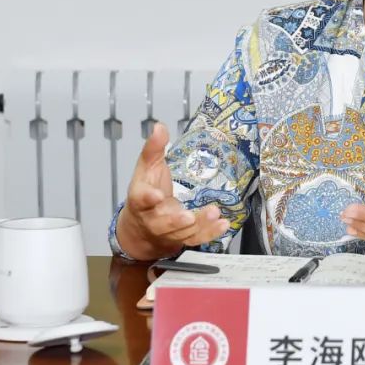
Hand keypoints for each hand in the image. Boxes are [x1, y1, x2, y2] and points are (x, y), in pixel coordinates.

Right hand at [115, 123, 228, 259]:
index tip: (156, 195)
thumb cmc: (146, 193)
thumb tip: (160, 126)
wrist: (141, 229)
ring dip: (199, 225)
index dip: (148, 198)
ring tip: (214, 213)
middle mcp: (154, 219)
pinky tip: (223, 225)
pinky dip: (210, 233)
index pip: (141, 199)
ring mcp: (169, 231)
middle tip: (188, 216)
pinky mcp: (183, 238)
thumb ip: (153, 149)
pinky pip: (197, 239)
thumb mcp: (146, 169)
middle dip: (176, 220)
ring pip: (183, 233)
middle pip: (163, 222)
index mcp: (141, 200)